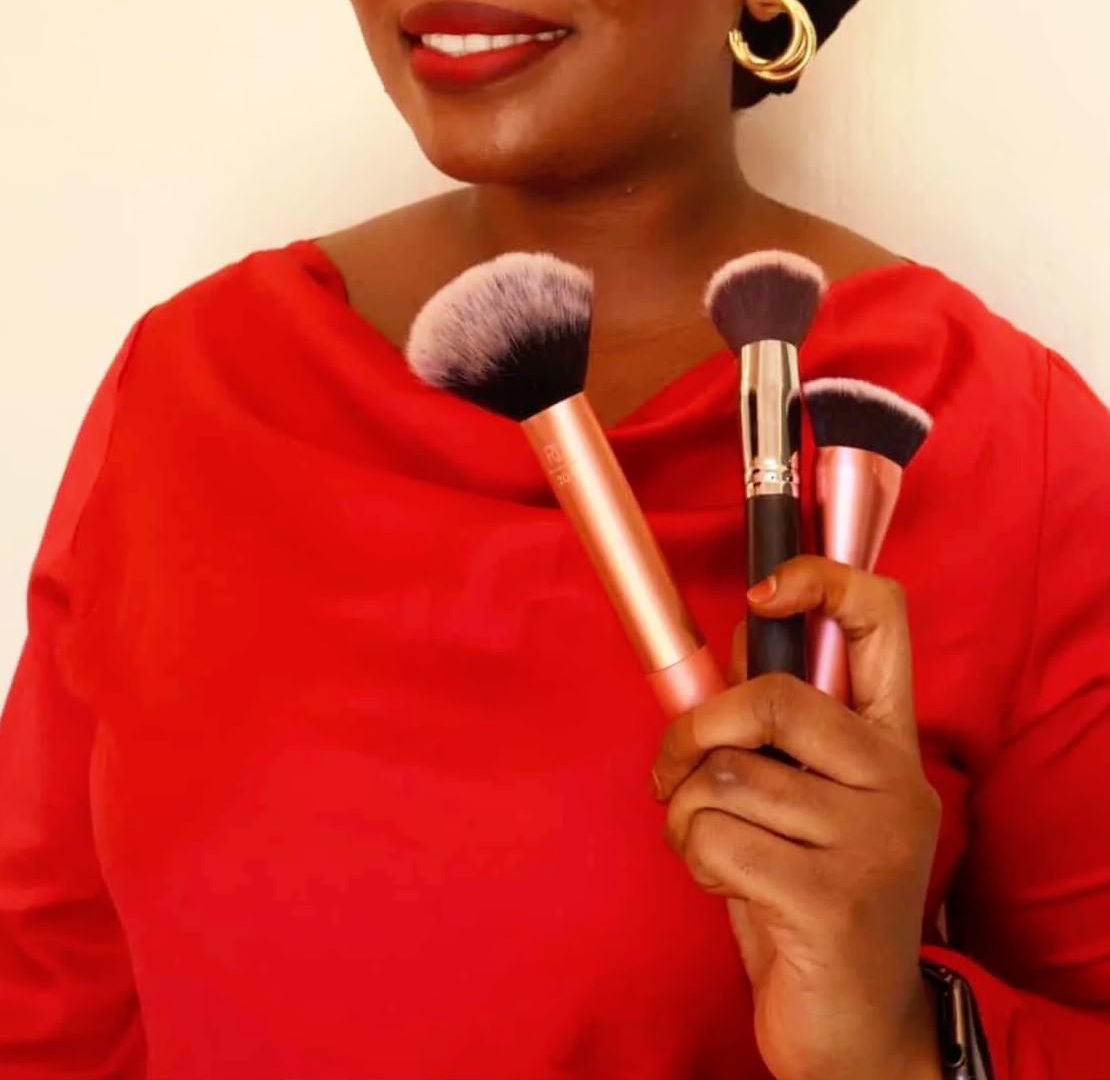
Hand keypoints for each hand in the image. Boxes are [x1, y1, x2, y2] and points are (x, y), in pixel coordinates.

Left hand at [652, 557, 943, 1079]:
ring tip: (709, 847)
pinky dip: (695, 857)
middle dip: (691, 733)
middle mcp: (895, 778)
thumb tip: (737, 634)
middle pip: (769, 697)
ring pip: (726, 775)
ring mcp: (871, 839)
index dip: (819, 580)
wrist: (860, 1033)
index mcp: (891, 739)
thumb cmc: (813, 898)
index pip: (882, 619)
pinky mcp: (833, 898)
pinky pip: (717, 837)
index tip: (761, 593)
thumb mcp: (806, 799)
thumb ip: (783, 724)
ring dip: (686, 814)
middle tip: (675, 775)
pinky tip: (724, 884)